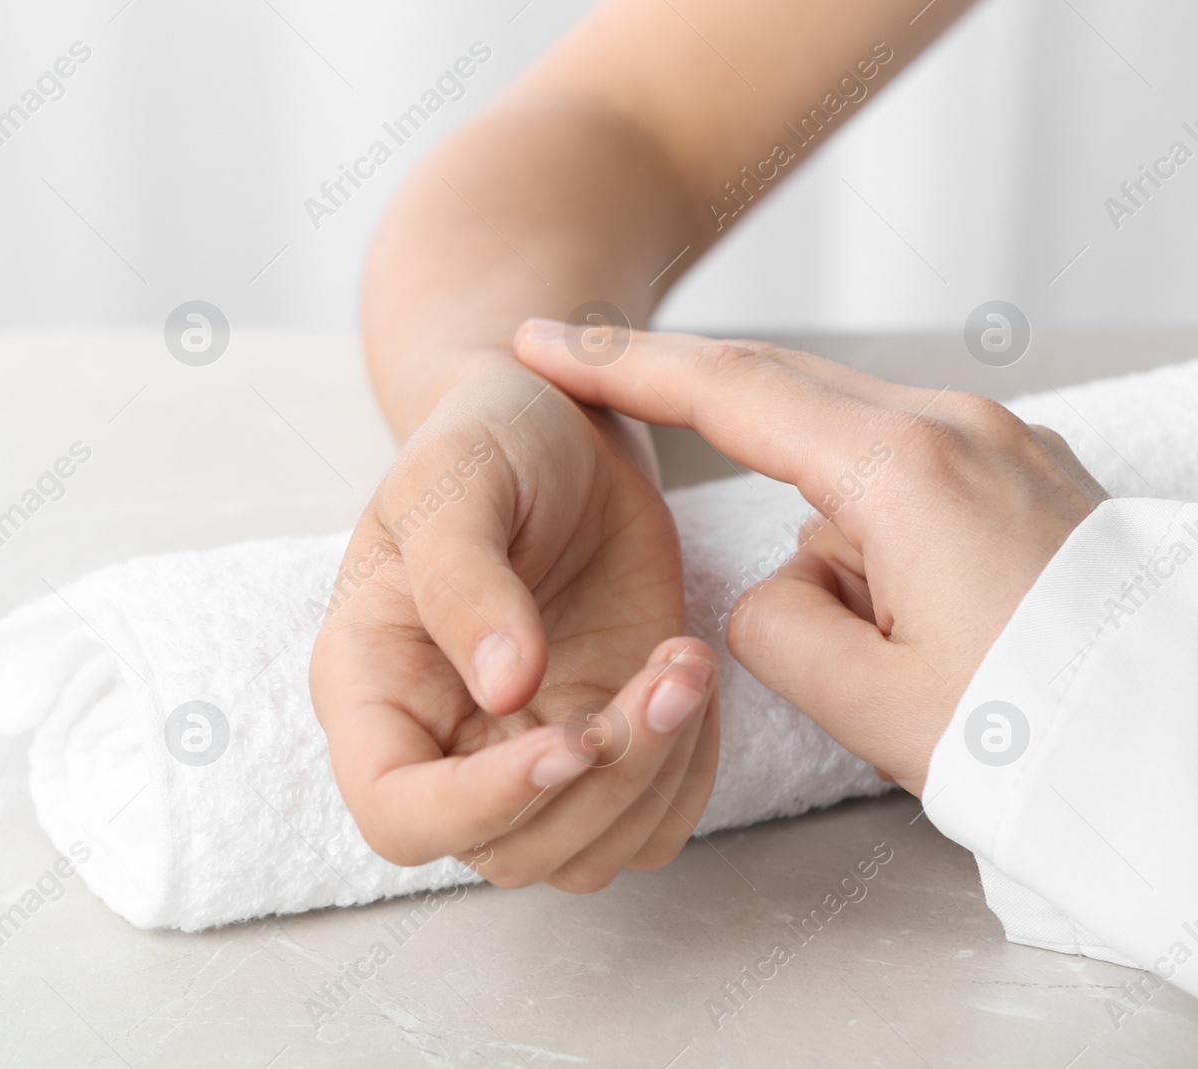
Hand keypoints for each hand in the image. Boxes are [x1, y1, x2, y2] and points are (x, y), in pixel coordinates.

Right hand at [309, 363, 719, 890]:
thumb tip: (503, 687)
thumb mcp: (454, 480)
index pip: (397, 812)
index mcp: (374, 687)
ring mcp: (525, 753)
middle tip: (664, 674)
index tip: (566, 742)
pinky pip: (651, 825)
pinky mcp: (601, 746)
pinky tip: (691, 679)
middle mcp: (443, 743)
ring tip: (686, 662)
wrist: (560, 427)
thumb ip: (462, 578)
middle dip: (602, 783)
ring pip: (588, 854)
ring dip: (657, 777)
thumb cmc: (485, 440)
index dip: (477, 806)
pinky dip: (690, 775)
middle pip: (509, 850)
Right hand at [514, 322, 1108, 795]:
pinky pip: (907, 479)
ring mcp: (999, 443)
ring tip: (889, 647)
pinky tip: (920, 622)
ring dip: (823, 531)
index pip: (732, 393)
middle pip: (782, 389)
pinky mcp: (1024, 473)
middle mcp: (956, 430)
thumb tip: (779, 582)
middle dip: (685, 388)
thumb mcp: (868, 702)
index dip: (625, 366)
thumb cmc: (1039, 731)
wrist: (1177, 744)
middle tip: (588, 378)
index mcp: (906, 475)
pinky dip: (871, 529)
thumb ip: (773, 625)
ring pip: (848, 458)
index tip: (547, 345)